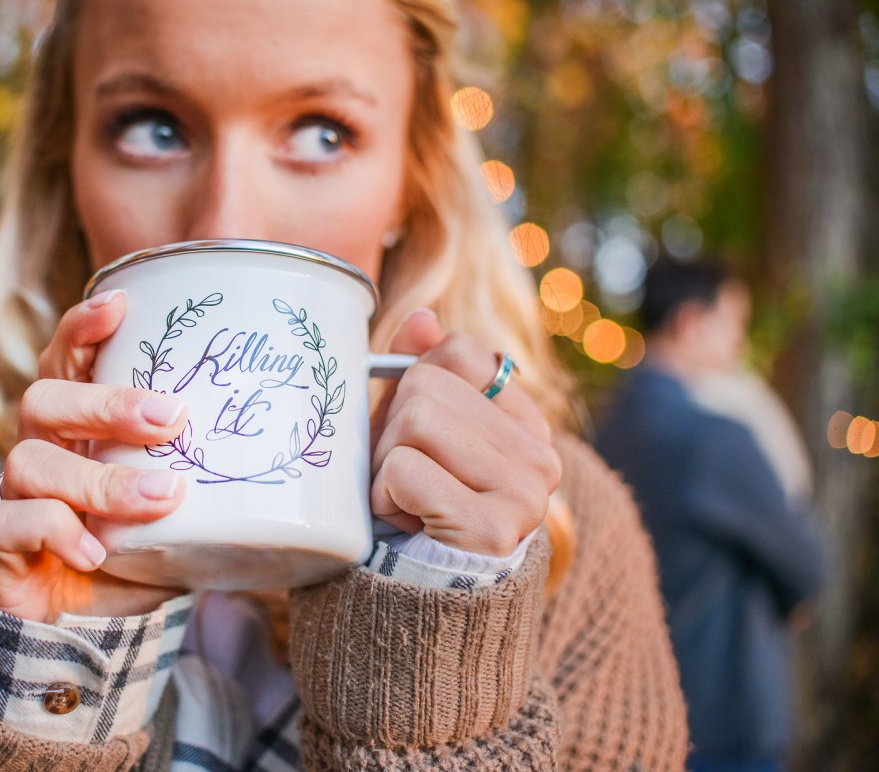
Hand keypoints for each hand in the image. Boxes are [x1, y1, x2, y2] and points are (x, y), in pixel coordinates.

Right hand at [0, 290, 189, 622]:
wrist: (89, 632)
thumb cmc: (141, 553)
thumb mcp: (184, 508)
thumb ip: (220, 474)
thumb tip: (319, 446)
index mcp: (78, 426)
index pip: (66, 360)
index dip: (83, 327)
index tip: (119, 304)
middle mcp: (41, 449)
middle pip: (44, 398)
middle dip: (106, 403)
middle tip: (171, 419)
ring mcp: (15, 495)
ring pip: (32, 460)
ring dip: (100, 479)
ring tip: (158, 500)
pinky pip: (8, 522)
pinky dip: (57, 532)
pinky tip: (96, 551)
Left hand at [370, 310, 561, 555]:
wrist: (422, 604)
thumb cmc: (413, 506)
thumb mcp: (413, 432)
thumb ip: (423, 372)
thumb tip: (422, 319)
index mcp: (526, 425)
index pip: (460, 353)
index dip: (414, 387)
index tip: (416, 439)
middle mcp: (540, 456)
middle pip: (425, 388)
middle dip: (390, 434)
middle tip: (402, 482)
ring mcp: (525, 492)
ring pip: (414, 422)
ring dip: (383, 467)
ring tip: (404, 503)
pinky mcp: (494, 528)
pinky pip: (403, 471)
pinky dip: (383, 498)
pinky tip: (406, 524)